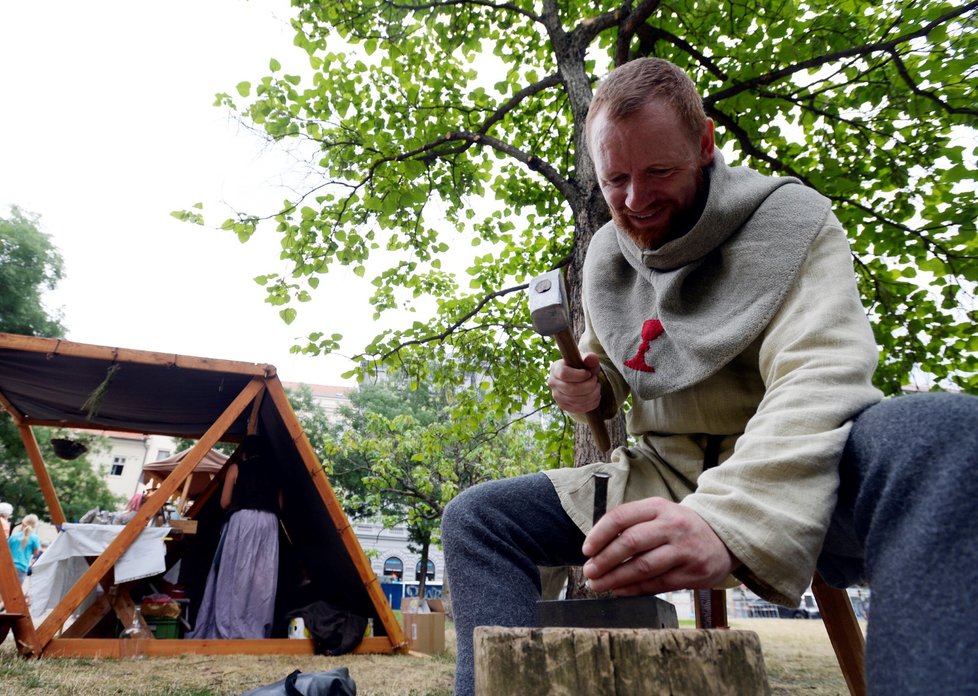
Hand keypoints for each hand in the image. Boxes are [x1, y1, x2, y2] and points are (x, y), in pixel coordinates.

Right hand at [548, 352, 602, 413]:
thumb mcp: (587, 361)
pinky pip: (578, 408)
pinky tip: (596, 396)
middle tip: (596, 381)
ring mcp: (556, 396)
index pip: (564, 374)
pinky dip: (591, 404)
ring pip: (576, 400)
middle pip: (571, 389)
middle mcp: (552, 383)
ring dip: (592, 395)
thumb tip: (591, 359)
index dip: (579, 375)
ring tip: (597, 387)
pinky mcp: (563, 406)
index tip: (589, 373)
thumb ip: (590, 358)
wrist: (579, 380)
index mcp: (555, 368)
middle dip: (589, 386)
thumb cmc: (582, 368)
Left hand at [581, 497, 737, 595]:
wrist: (723, 538)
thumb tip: (597, 547)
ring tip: (598, 585)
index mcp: (658, 507)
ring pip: (643, 566)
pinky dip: (634, 589)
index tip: (586, 550)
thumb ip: (632, 524)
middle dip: (604, 559)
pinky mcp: (691, 573)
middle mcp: (671, 526)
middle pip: (630, 542)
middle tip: (589, 571)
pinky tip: (619, 591)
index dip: (599, 534)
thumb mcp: (659, 513)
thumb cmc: (679, 527)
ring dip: (615, 578)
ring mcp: (683, 550)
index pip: (621, 517)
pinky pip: (657, 583)